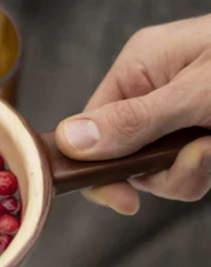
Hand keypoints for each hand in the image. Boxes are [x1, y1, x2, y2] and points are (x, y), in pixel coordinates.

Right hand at [55, 17, 210, 213]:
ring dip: (189, 172)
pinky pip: (187, 169)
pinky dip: (206, 169)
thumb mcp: (195, 92)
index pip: (91, 125)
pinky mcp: (201, 130)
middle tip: (198, 157)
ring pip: (160, 169)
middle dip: (161, 171)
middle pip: (125, 156)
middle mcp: (153, 90)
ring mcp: (179, 112)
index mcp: (139, 67)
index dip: (98, 166)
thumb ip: (135, 120)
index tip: (121, 198)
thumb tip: (70, 140)